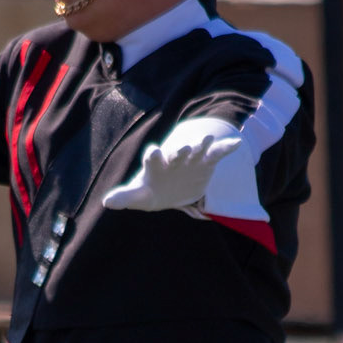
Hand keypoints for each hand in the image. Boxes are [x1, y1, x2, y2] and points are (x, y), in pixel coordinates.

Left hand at [103, 133, 240, 212]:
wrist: (170, 187)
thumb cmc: (151, 190)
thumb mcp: (139, 195)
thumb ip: (125, 197)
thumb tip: (107, 202)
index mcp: (156, 164)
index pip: (153, 158)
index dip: (153, 155)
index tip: (153, 152)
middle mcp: (173, 158)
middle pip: (177, 152)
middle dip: (181, 150)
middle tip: (185, 147)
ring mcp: (192, 159)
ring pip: (198, 149)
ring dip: (202, 144)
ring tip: (208, 140)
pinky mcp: (207, 162)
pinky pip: (217, 154)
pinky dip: (226, 148)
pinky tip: (235, 143)